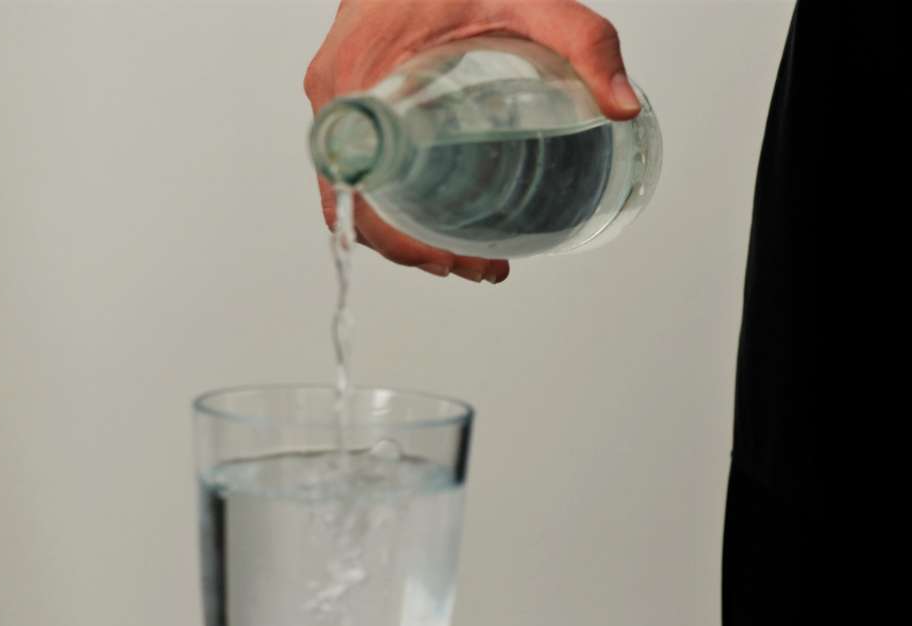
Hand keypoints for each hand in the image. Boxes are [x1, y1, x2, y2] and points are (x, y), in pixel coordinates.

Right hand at [304, 0, 639, 282]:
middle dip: (412, 248)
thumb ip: (582, 43)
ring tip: (464, 259)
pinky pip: (358, 171)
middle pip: (356, 201)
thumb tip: (621, 107)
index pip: (358, 183)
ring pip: (356, 194)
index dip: (395, 236)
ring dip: (401, 236)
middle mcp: (338, 97)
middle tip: (473, 266)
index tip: (446, 258)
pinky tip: (436, 222)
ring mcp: (339, 104)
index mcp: (359, 76)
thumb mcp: (527, 1)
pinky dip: (391, 205)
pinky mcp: (351, 105)